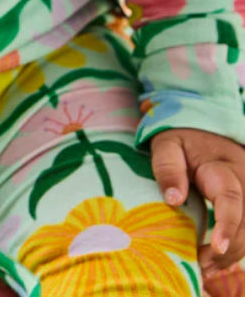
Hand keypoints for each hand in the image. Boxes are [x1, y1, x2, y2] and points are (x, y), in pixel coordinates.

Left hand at [151, 127, 244, 275]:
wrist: (205, 133)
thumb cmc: (183, 141)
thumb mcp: (168, 145)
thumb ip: (168, 167)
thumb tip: (174, 200)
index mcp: (225, 168)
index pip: (231, 199)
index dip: (226, 226)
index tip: (217, 247)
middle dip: (227, 250)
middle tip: (200, 264)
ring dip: (231, 256)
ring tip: (204, 268)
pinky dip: (233, 251)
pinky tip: (213, 263)